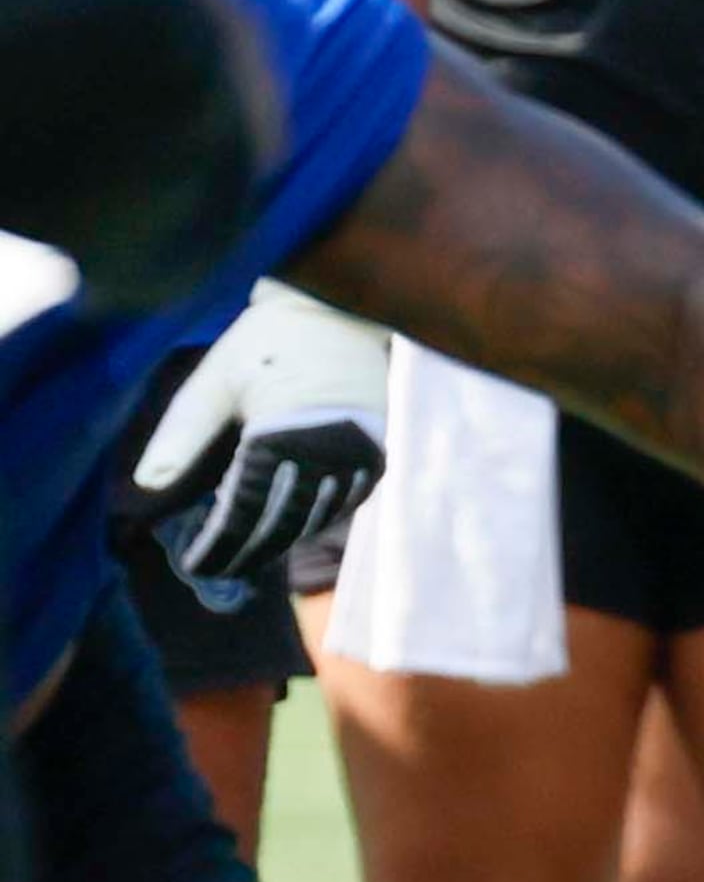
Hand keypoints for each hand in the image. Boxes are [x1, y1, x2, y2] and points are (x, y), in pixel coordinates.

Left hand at [131, 281, 389, 582]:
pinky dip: (315, 520)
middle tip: (215, 571)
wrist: (339, 311)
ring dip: (279, 541)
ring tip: (246, 553)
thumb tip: (147, 483)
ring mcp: (358, 454)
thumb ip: (182, 432)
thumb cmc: (267, 341)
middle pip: (279, 525)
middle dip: (243, 553)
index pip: (244, 512)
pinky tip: (289, 524)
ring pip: (314, 519)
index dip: (217, 545)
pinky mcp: (377, 452)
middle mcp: (327, 450)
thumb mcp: (215, 380)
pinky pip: (345, 503)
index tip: (194, 564)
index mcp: (282, 433)